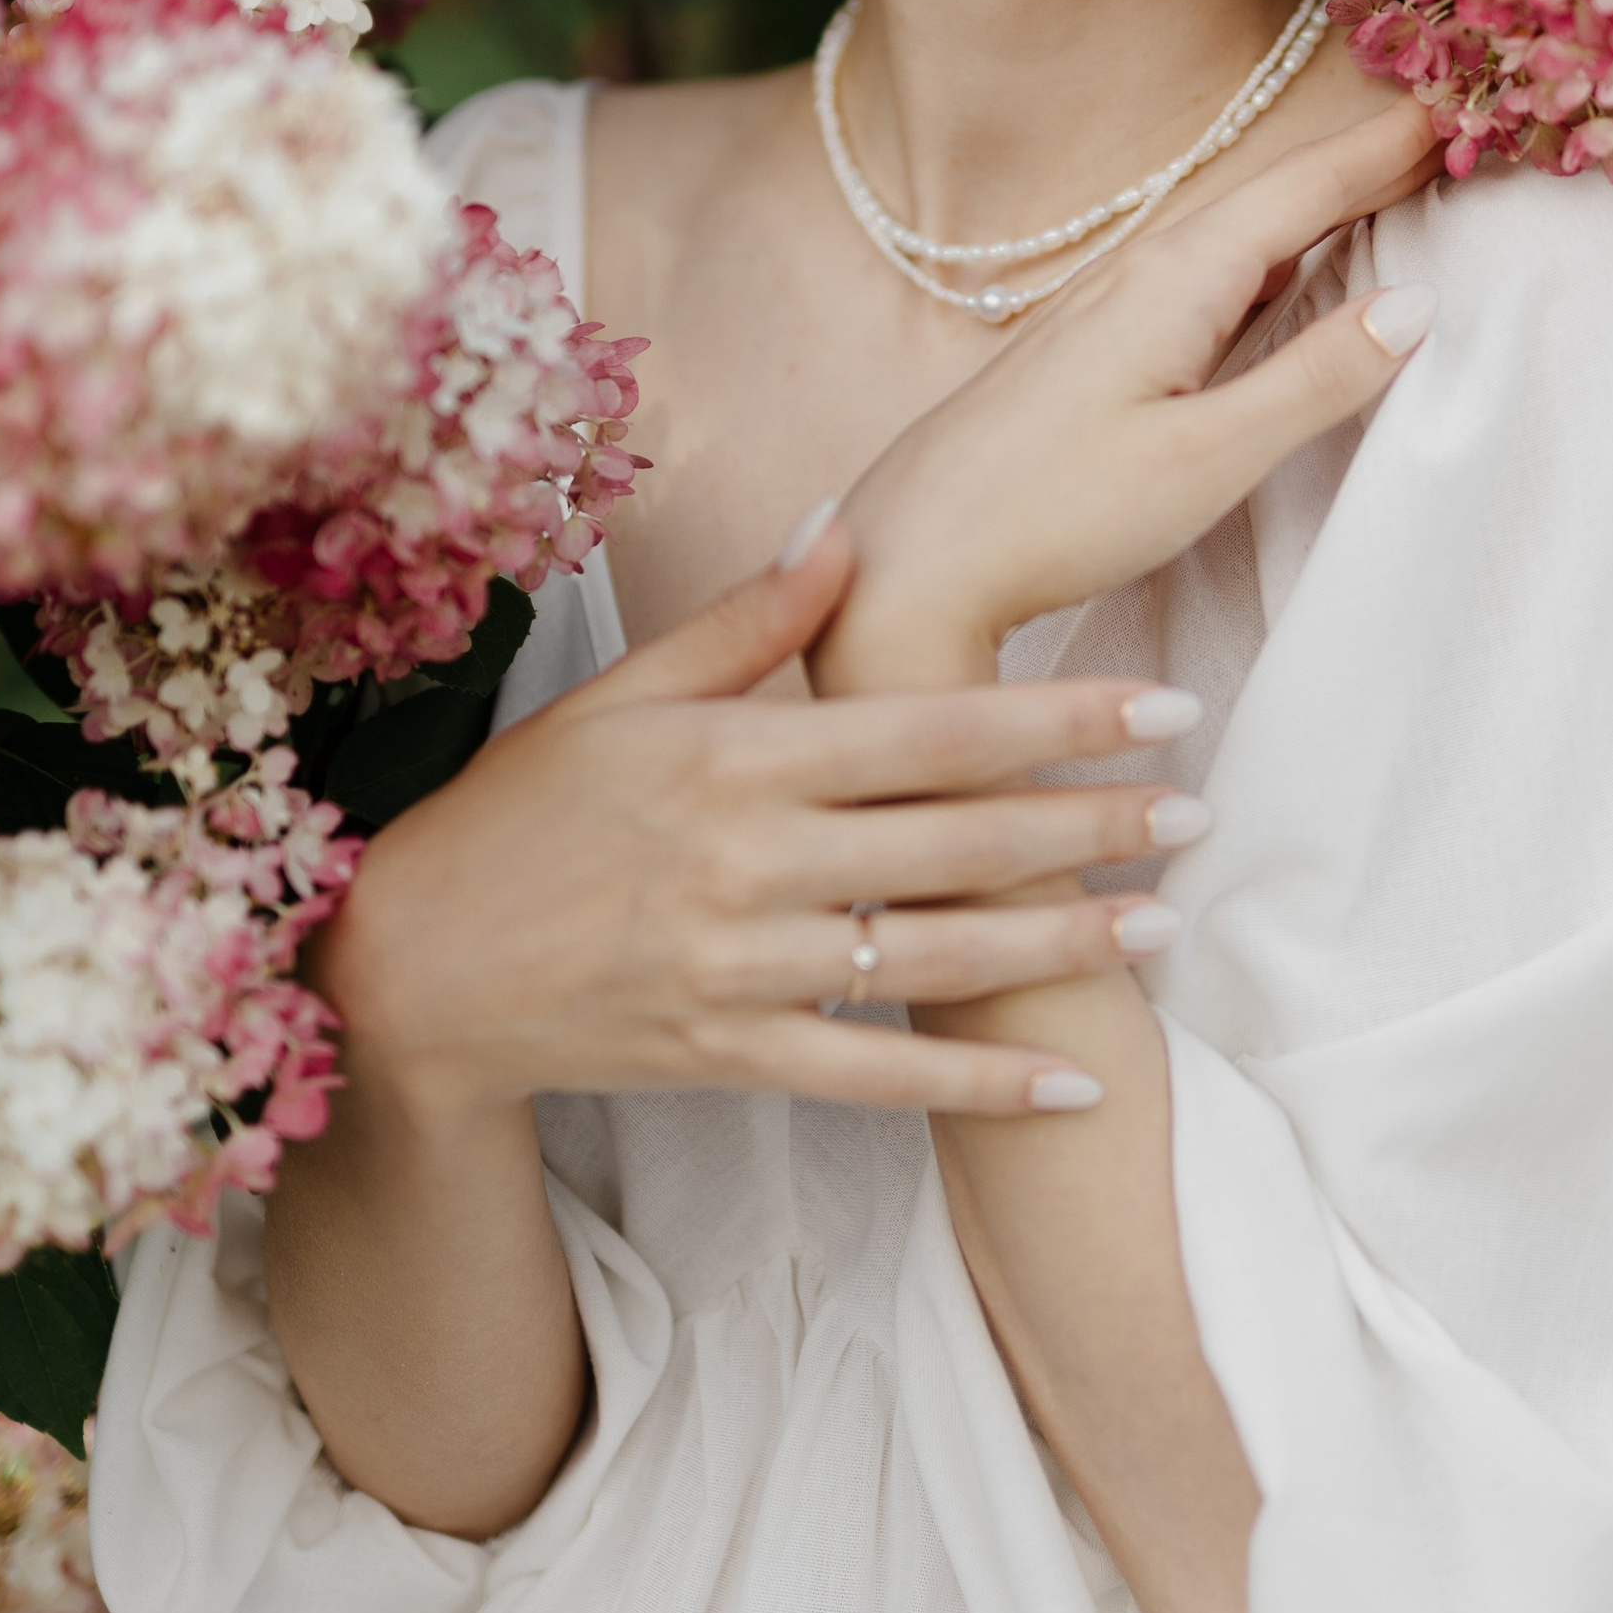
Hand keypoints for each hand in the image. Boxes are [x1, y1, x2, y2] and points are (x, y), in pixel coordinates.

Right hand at [311, 520, 1213, 1127]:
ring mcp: (742, 969)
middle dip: (1094, 823)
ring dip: (1064, 941)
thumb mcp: (619, 695)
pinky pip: (879, 1077)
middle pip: (959, 839)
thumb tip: (844, 529)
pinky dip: (978, 1082)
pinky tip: (1073, 1081)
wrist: (411, 967)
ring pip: (938, 954)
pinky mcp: (731, 1056)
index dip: (1057, 716)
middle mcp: (749, 861)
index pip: (930, 726)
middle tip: (1201, 807)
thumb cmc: (519, 813)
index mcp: (733, 756)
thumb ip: (743, 624)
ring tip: (1166, 921)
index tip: (1160, 706)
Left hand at [818, 97, 1439, 689]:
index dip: (1386, 147)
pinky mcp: (1085, 358)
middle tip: (1449, 124)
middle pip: (1271, 200)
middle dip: (1360, 164)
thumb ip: (1313, 382)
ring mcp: (1102, 314)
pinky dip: (1265, 260)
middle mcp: (1134, 276)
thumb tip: (1416, 305)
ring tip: (1387, 184)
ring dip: (1312, 208)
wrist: (908, 567)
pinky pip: (1200, 281)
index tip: (1462, 97)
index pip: (1303, 190)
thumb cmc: (1051, 515)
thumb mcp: (1206, 460)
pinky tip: (1277, 277)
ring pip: (1233, 239)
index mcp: (1171, 281)